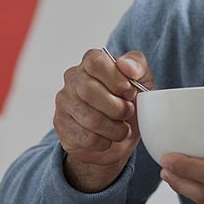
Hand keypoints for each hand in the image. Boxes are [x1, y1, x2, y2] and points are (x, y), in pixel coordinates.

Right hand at [54, 48, 154, 192]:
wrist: (119, 135)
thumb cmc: (129, 101)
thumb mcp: (142, 79)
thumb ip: (138, 65)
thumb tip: (126, 66)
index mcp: (91, 61)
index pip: (95, 62)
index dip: (116, 79)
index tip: (130, 92)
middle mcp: (73, 78)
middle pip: (89, 90)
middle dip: (117, 107)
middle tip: (128, 113)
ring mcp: (64, 102)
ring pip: (89, 118)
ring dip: (114, 129)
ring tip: (122, 128)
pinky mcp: (61, 125)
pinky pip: (85, 138)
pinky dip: (104, 142)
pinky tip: (108, 137)